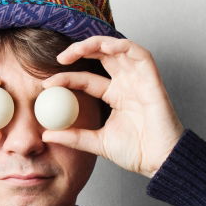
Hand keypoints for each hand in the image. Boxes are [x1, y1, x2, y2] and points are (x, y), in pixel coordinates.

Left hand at [39, 36, 185, 177]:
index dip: (66, 78)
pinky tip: (105, 47)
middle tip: (60, 58)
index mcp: (115, 96)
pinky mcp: (152, 79)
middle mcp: (126, 84)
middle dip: (80, 51)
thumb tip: (46, 135)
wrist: (159, 161)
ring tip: (77, 49)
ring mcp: (139, 79)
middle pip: (101, 56)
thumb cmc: (136, 152)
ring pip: (118, 49)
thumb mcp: (97, 142)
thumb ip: (74, 136)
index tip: (46, 84)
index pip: (86, 79)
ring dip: (97, 44)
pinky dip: (122, 45)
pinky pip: (139, 54)